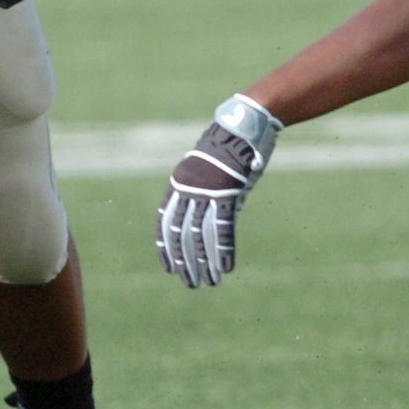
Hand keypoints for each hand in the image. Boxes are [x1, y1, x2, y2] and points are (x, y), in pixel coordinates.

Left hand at [156, 93, 282, 286]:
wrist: (244, 125)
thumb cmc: (227, 147)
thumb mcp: (209, 172)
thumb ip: (206, 196)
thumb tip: (214, 223)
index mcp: (178, 183)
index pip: (165, 221)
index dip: (166, 246)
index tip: (168, 267)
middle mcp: (188, 189)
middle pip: (181, 233)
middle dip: (185, 261)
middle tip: (189, 283)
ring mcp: (207, 191)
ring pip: (200, 234)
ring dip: (204, 261)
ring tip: (208, 282)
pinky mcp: (228, 193)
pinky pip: (224, 228)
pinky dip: (224, 249)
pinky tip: (226, 267)